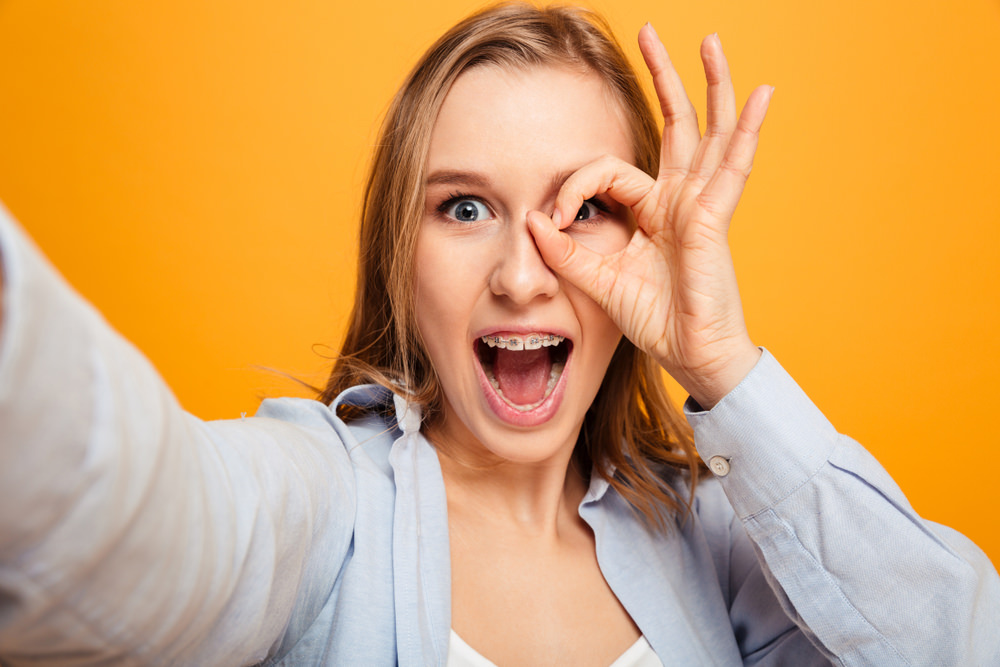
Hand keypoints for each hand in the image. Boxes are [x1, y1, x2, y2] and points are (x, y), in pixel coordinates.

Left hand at [527, 25, 771, 408]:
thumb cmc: (655, 321)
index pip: (608, 171)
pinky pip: (734, 165)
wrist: (690, 354)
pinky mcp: (714, 217)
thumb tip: (533, 220)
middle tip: (650, 33)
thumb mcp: (598, 281)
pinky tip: (762, 94)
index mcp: (651, 212)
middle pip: (674, 126)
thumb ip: (566, 252)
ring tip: (712, 42)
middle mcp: (679, 200)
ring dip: (711, 85)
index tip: (553, 217)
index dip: (575, 186)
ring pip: (709, 131)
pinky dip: (749, 129)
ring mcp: (701, 204)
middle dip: (663, 79)